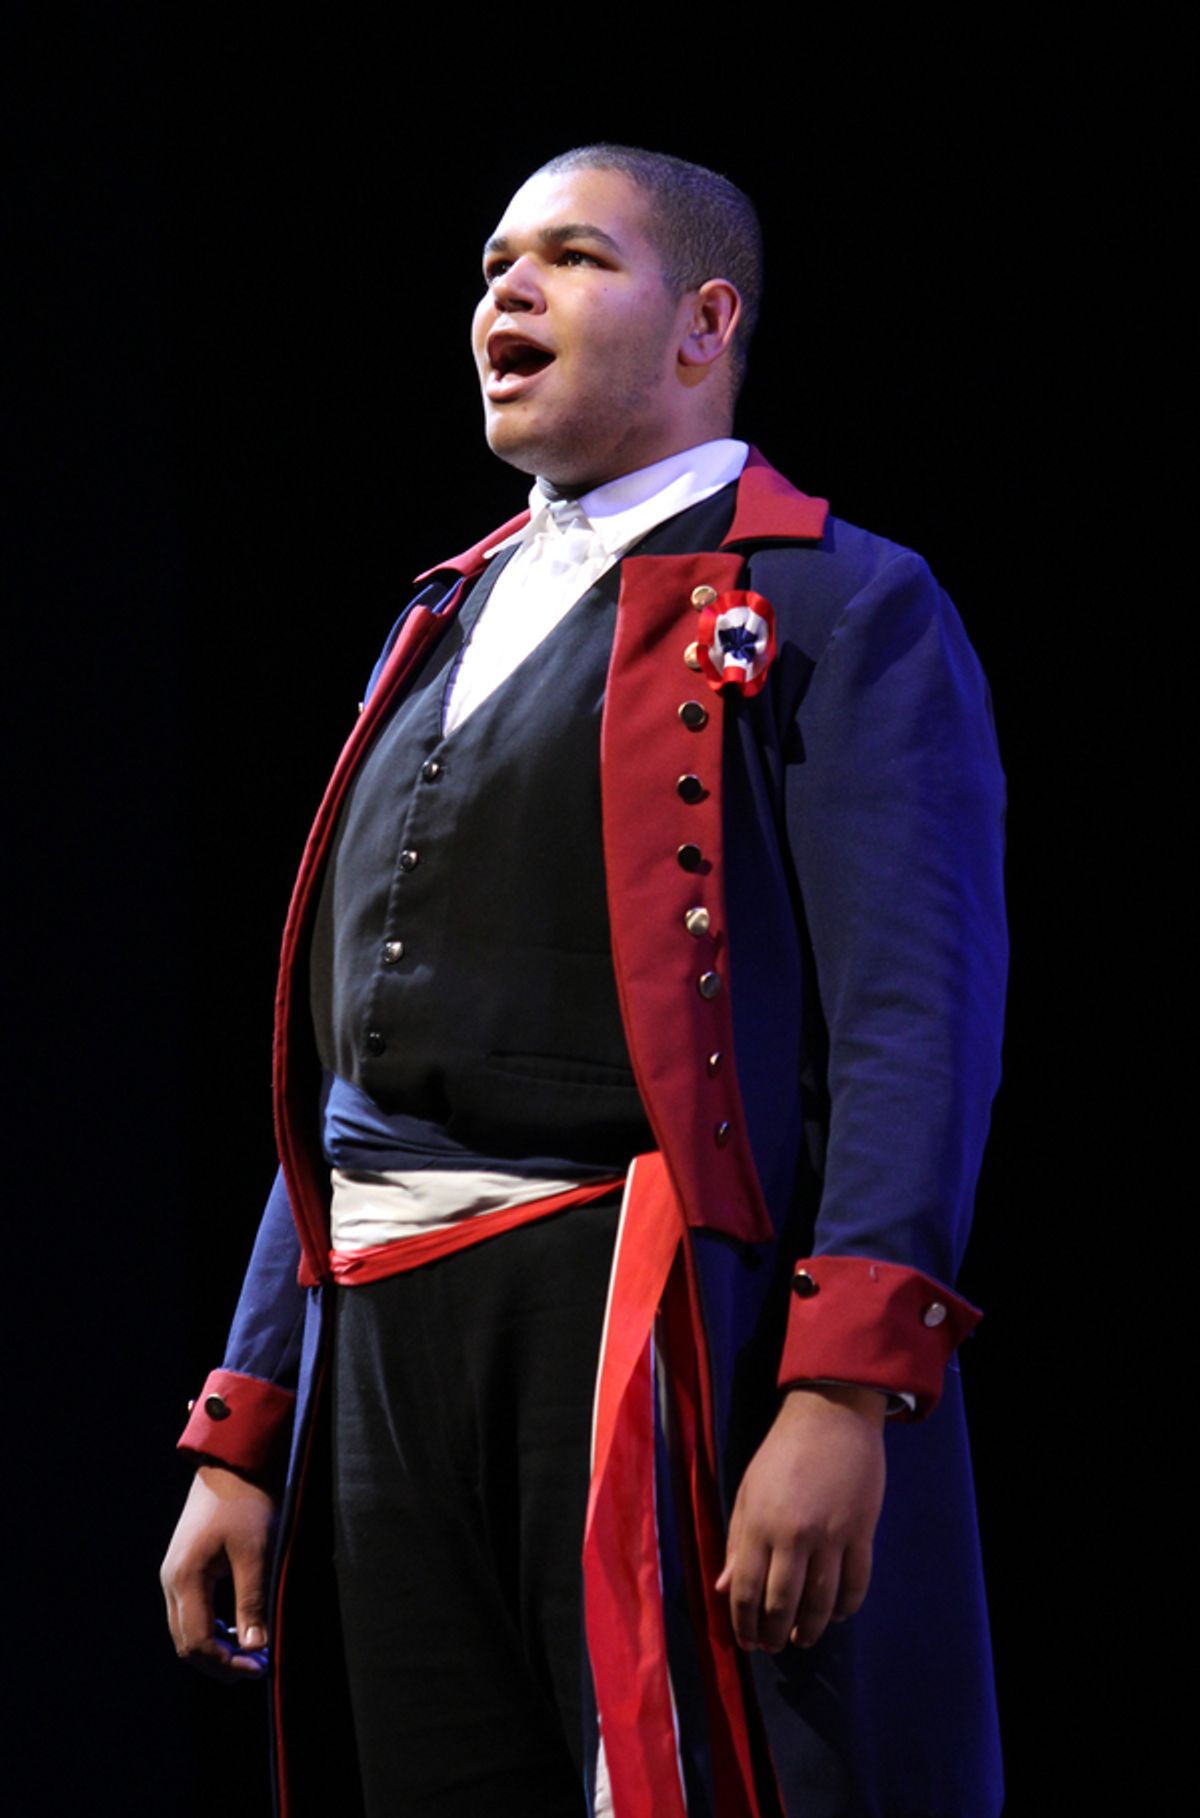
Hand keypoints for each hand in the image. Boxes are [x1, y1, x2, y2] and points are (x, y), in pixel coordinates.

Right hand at [160, 1463, 278, 1680]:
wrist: (231, 1462)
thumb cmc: (246, 1502)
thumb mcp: (255, 1553)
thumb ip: (252, 1602)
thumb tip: (255, 1648)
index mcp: (185, 1579)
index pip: (198, 1643)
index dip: (228, 1664)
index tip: (260, 1668)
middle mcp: (171, 1580)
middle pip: (186, 1642)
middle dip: (221, 1662)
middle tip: (258, 1667)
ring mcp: (173, 1573)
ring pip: (186, 1629)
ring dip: (216, 1647)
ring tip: (251, 1651)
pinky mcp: (183, 1566)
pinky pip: (190, 1612)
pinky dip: (212, 1629)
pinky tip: (237, 1628)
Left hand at [715, 1384, 885, 1652]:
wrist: (831, 1416)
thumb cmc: (781, 1453)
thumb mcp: (748, 1492)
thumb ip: (738, 1542)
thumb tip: (724, 1589)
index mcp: (760, 1525)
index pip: (748, 1591)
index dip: (745, 1624)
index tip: (747, 1642)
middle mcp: (794, 1537)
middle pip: (784, 1604)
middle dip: (775, 1635)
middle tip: (774, 1648)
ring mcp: (831, 1536)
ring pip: (822, 1602)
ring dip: (811, 1629)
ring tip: (803, 1639)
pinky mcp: (861, 1532)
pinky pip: (856, 1583)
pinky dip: (847, 1607)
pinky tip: (839, 1615)